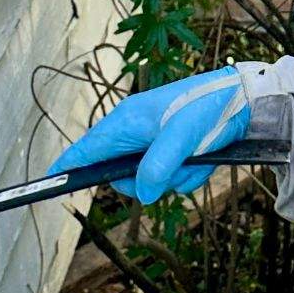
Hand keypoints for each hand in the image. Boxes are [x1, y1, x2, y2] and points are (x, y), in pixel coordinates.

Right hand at [52, 68, 252, 202]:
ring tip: (195, 157)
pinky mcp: (173, 149)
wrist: (244, 98)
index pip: (86, 149)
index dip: (68, 167)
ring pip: (150, 180)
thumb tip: (142, 194)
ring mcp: (154, 141)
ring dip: (175, 177)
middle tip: (172, 169)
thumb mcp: (182, 138)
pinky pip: (172, 177)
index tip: (49, 183)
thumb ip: (157, 166)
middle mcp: (135, 131)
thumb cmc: (208, 107)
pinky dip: (189, 173)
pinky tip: (204, 157)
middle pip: (121, 175)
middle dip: (147, 180)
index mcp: (126, 121)